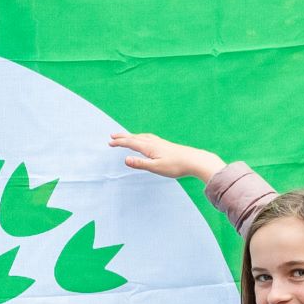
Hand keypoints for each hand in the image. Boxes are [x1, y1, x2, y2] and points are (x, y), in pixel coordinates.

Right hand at [109, 131, 225, 182]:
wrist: (194, 160)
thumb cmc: (176, 166)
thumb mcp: (156, 167)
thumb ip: (140, 164)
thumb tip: (125, 160)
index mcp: (149, 147)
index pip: (130, 143)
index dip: (119, 142)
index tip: (109, 142)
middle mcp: (153, 142)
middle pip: (135, 137)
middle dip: (123, 137)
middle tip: (112, 136)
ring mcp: (160, 142)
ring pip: (142, 137)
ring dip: (132, 136)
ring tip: (126, 137)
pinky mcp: (165, 145)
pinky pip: (149, 138)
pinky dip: (142, 137)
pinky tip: (145, 140)